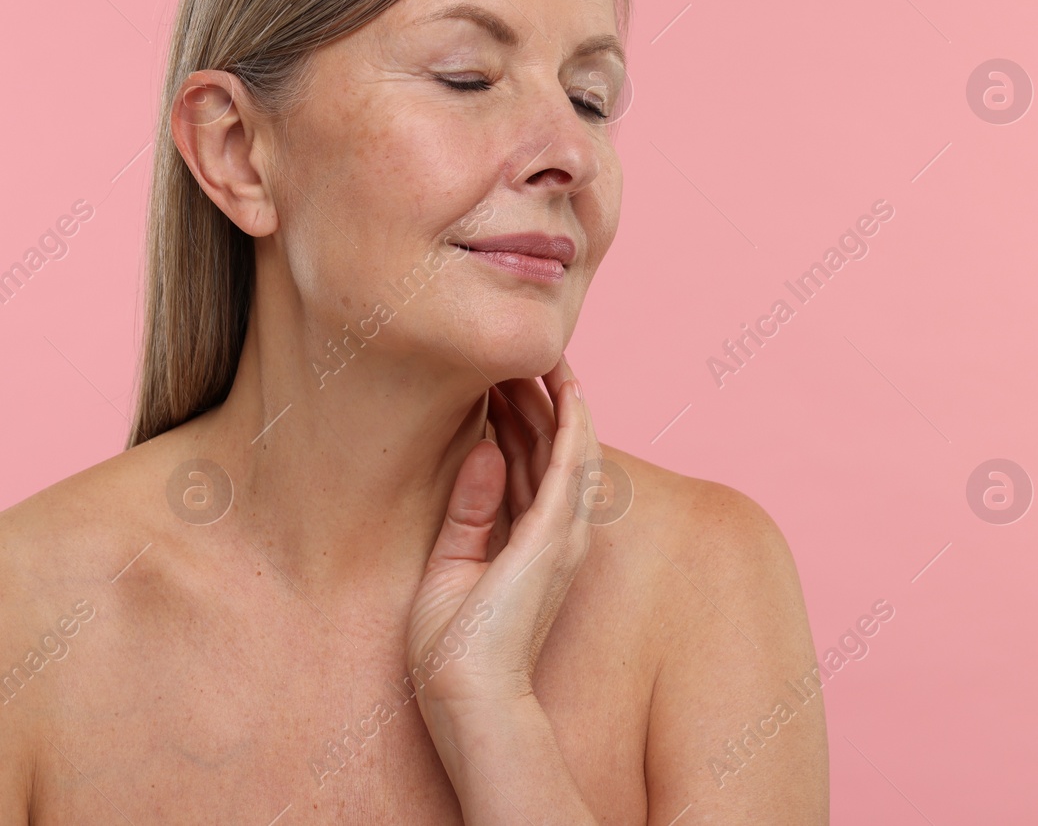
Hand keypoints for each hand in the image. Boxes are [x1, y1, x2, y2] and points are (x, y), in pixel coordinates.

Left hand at [405, 355, 596, 716]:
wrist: (468, 697)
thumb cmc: (455, 650)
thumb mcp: (451, 564)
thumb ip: (471, 509)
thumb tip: (483, 450)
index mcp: (534, 541)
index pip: (533, 464)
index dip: (520, 418)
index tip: (500, 379)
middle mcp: (560, 532)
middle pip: (553, 448)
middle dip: (538, 398)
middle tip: (517, 353)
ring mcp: (563, 533)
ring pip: (570, 446)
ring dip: (559, 399)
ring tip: (545, 354)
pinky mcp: (555, 535)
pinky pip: (573, 463)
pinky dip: (572, 422)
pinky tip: (566, 387)